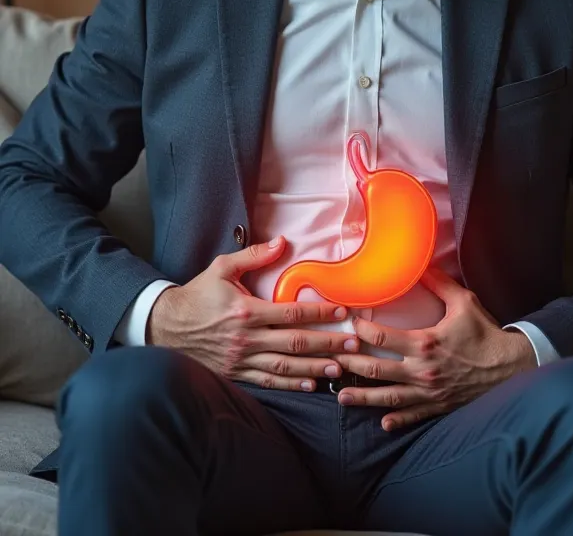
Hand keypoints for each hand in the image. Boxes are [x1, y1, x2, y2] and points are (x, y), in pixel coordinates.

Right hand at [147, 235, 358, 389]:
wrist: (165, 327)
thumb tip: (282, 242)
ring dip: (314, 368)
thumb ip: (253, 256)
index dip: (319, 313)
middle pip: (295, 343)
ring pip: (285, 366)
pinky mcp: (235, 374)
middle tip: (352, 343)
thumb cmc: (197, 295)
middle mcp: (246, 338)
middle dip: (326, 343)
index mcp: (246, 311)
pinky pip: (267, 381)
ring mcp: (241, 359)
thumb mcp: (221, 268)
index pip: (291, 313)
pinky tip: (310, 385)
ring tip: (339, 368)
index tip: (342, 312)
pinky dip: (290, 384)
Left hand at [333, 267, 536, 430]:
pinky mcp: (439, 405)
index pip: (381, 337)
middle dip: (351, 365)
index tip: (349, 324)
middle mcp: (422, 370)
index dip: (360, 330)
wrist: (512, 367)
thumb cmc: (486, 333)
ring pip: (388, 397)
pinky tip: (381, 422)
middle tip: (331, 361)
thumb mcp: (464, 302)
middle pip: (377, 370)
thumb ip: (439, 284)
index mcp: (425, 342)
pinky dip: (396, 420)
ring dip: (363, 398)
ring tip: (341, 398)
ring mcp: (429, 392)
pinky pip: (413, 416)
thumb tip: (421, 264)